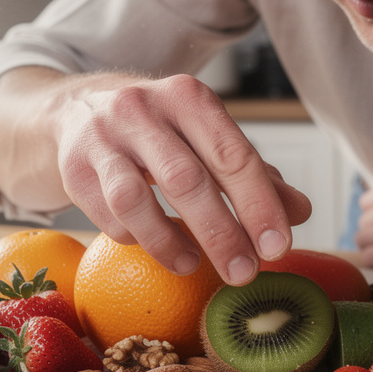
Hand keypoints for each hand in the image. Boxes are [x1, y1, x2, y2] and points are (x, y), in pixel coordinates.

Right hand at [0, 68, 310, 285]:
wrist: (74, 110)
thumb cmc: (157, 130)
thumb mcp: (205, 138)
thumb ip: (253, 174)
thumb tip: (300, 213)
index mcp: (188, 97)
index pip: (232, 154)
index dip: (259, 204)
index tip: (278, 248)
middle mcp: (142, 108)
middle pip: (187, 179)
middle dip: (221, 233)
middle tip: (244, 274)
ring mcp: (101, 137)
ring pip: (134, 199)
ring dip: (168, 242)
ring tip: (192, 266)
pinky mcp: (72, 167)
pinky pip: (106, 214)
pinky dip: (136, 238)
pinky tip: (156, 246)